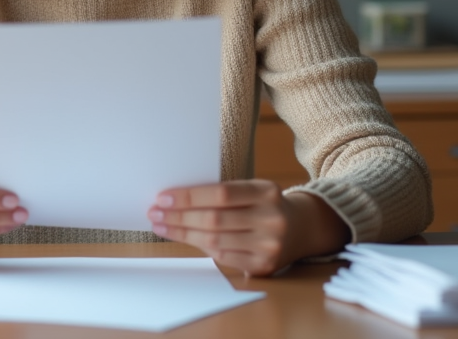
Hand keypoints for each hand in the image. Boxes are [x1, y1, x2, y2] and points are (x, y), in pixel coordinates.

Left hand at [147, 181, 349, 276]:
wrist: (301, 228)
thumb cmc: (265, 204)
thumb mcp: (252, 190)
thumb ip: (222, 193)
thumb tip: (175, 199)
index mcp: (266, 191)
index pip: (220, 193)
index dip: (189, 197)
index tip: (163, 197)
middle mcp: (271, 219)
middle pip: (214, 220)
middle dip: (179, 217)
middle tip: (155, 213)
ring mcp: (269, 245)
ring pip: (215, 241)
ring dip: (183, 234)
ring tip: (163, 226)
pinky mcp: (263, 266)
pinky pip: (223, 257)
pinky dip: (201, 247)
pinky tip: (185, 238)